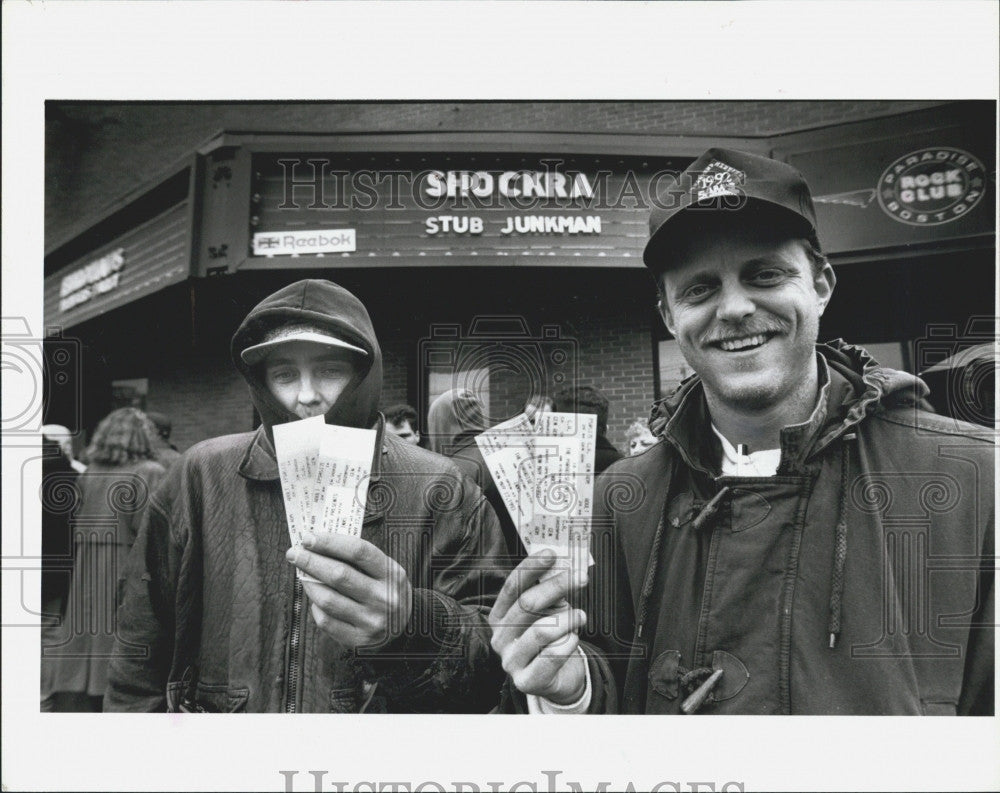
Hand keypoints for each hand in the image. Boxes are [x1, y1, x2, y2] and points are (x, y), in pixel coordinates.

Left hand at [285, 532, 412, 649]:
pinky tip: (316, 598)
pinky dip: (315, 607)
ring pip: (328, 599)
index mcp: (391, 574)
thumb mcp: (386, 570)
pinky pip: (326, 621)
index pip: (358, 551)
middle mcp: (383, 598)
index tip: (309, 537)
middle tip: (294, 553)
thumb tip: (320, 545)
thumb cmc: (387, 591)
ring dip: (309, 584)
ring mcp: (370, 621)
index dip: (330, 542)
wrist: (405, 628)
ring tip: (302, 575)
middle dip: (311, 561)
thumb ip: (359, 559)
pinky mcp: (358, 639)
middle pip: (339, 575)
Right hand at [488, 549, 587, 704]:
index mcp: (500, 616)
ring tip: (581, 616)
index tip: (551, 554)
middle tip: (580, 577)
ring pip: (541, 631)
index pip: (512, 587)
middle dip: (556, 586)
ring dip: (567, 619)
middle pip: (527, 605)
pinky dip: (569, 643)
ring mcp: (511, 661)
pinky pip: (552, 656)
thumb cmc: (551, 640)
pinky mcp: (526, 681)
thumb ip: (547, 593)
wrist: (557, 679)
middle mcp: (500, 638)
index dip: (530, 568)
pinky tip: (573, 640)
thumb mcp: (547, 613)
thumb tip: (562, 565)